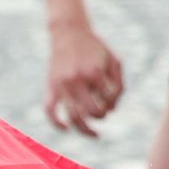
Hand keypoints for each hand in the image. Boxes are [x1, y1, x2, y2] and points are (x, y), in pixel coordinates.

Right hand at [44, 22, 122, 136]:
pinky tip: (66, 129)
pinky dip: (56, 123)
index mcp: (94, 73)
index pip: (108, 100)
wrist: (69, 33)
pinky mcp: (50, 87)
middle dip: (101, 116)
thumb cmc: (95, 47)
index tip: (111, 100)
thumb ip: (119, 83)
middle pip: (92, 112)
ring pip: (72, 117)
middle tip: (103, 113)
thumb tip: (112, 109)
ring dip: (85, 129)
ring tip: (94, 134)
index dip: (113, 104)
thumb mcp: (114, 60)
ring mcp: (62, 85)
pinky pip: (50, 110)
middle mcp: (77, 81)